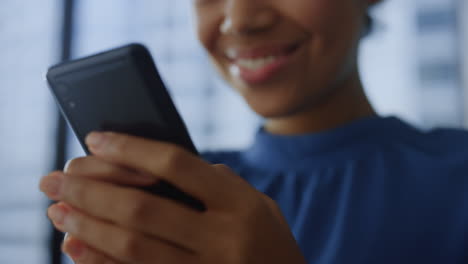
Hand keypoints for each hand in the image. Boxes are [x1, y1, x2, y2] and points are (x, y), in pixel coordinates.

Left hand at [40, 132, 305, 263]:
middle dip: (92, 191)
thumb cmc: (268, 241)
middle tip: (55, 178)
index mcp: (241, 205)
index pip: (177, 165)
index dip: (131, 149)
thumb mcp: (257, 204)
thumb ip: (216, 184)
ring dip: (88, 226)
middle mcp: (223, 239)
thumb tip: (154, 169)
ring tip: (57, 210)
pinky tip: (75, 246)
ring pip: (133, 247)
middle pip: (144, 208)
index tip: (96, 139)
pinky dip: (101, 262)